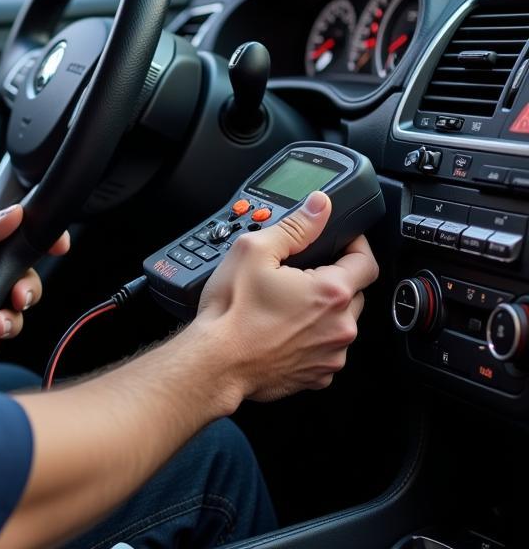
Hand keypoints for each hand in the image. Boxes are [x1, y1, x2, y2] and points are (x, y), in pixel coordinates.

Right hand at [195, 191, 378, 403]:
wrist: (215, 364)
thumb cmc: (232, 312)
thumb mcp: (255, 250)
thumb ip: (295, 226)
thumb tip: (319, 205)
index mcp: (332, 292)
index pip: (366, 261)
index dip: (354, 244)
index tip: (338, 241)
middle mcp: (341, 327)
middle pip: (353, 292)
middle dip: (332, 279)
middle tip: (298, 275)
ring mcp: (331, 355)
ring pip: (339, 322)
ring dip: (322, 311)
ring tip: (285, 305)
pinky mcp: (318, 376)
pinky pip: (325, 349)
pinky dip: (311, 338)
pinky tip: (282, 330)